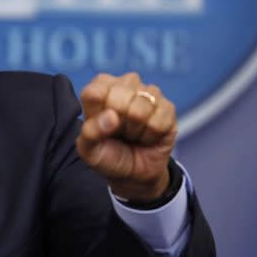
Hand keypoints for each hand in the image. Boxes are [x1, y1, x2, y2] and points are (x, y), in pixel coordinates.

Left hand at [76, 72, 176, 201]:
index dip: (97, 116)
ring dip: (136, 131)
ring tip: (132, 133)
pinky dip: (151, 136)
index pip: (94, 93)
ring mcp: (148, 93)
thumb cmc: (107, 154)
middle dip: (119, 124)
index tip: (99, 126)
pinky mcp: (168, 107)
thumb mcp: (89, 149)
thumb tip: (112, 116)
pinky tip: (147, 135)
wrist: (133, 172)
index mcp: (99, 87)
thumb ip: (91, 131)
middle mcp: (124, 84)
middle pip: (118, 100)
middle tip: (119, 132)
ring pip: (140, 111)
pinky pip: (158, 122)